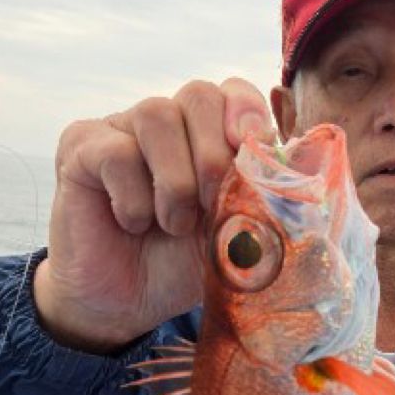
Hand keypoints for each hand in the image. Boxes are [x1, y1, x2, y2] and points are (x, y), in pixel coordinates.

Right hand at [33, 78, 274, 352]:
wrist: (127, 303)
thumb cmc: (184, 264)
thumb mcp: (237, 235)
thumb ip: (268, 197)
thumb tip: (313, 159)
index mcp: (209, 134)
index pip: (234, 91)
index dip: (247, 110)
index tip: (253, 143)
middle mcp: (167, 121)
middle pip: (198, 94)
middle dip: (214, 153)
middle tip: (211, 205)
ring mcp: (121, 129)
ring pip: (156, 114)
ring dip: (175, 181)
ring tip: (174, 225)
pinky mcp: (81, 148)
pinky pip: (115, 151)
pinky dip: (134, 196)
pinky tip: (134, 222)